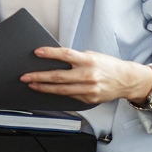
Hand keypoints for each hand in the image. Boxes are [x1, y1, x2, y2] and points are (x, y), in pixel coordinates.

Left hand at [20, 47, 151, 104]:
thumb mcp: (92, 56)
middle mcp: (88, 75)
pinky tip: (47, 91)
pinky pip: (69, 96)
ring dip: (44, 88)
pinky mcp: (88, 99)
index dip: (50, 53)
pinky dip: (56, 94)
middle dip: (39, 77)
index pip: (66, 55)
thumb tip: (54, 59)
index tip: (37, 52)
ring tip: (32, 84)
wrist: (126, 80)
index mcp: (89, 60)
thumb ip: (76, 58)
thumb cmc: (107, 65)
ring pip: (61, 90)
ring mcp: (88, 89)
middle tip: (25, 76)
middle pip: (59, 76)